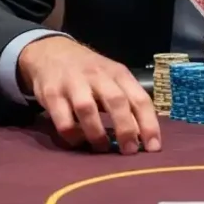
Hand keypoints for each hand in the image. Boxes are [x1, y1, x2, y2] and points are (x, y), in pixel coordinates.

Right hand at [18, 37, 159, 153]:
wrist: (51, 51)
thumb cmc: (89, 71)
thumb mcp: (112, 79)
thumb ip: (127, 102)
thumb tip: (142, 135)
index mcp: (118, 73)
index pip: (140, 98)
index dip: (149, 124)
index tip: (153, 147)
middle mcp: (98, 75)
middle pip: (116, 101)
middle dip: (125, 129)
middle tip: (130, 151)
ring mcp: (73, 83)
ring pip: (87, 109)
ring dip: (97, 133)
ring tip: (102, 148)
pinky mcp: (51, 94)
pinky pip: (63, 120)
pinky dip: (72, 135)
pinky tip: (78, 141)